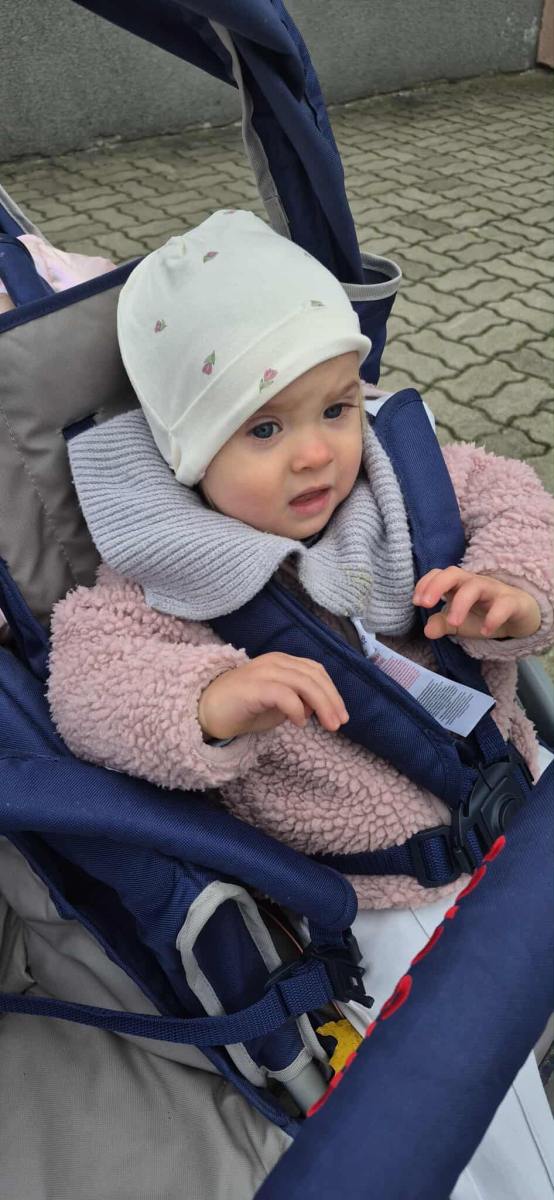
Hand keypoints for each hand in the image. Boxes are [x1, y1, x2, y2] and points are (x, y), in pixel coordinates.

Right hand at [198, 652, 348, 740]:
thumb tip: (316, 707)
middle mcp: (274, 662)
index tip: (341, 714)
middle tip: (339, 723)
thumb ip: (298, 701)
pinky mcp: (252, 688)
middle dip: (331, 700)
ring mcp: (263, 672)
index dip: (332, 691)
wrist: (204, 711)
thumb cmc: (242, 708)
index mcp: (282, 662)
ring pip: (303, 682)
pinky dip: (297, 708)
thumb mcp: (277, 705)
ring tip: (329, 725)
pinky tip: (300, 723)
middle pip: (313, 675)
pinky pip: (283, 694)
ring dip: (321, 705)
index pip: (315, 671)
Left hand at [413, 568, 540, 640]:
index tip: (417, 602)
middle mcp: (474, 583)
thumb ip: (442, 624)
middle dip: (437, 585)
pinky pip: (503, 605)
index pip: (439, 574)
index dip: (425, 584)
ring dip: (461, 603)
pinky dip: (493, 617)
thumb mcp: (459, 623)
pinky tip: (485, 631)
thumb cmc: (484, 614)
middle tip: (425, 604)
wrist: (520, 616)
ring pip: (475, 586)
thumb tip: (427, 631)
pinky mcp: (512, 602)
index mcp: (458, 585)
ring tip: (453, 623)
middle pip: (453, 573)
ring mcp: (494, 590)